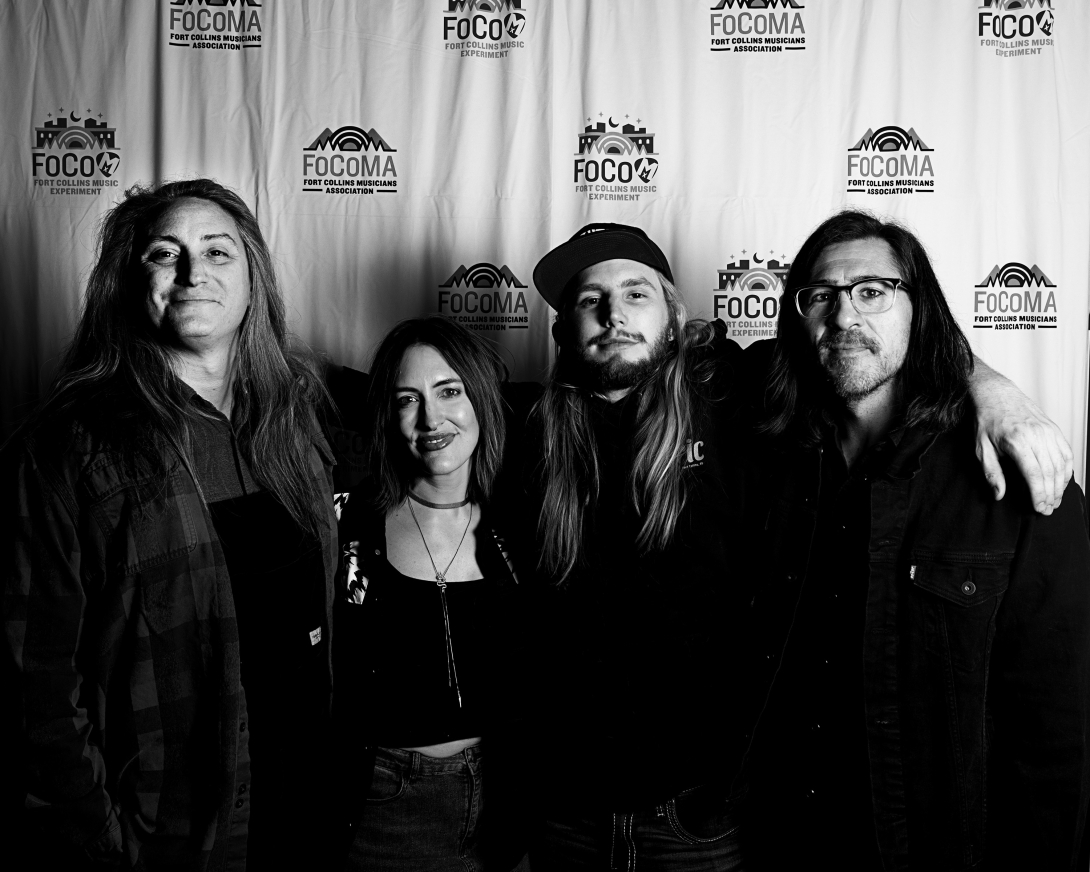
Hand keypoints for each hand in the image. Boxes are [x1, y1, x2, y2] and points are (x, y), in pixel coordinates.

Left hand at [972, 363, 1072, 513]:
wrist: (997, 395)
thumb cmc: (986, 421)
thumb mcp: (980, 448)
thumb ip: (991, 473)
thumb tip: (999, 495)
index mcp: (1016, 441)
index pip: (1034, 474)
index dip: (1038, 494)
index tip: (1038, 508)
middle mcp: (1036, 436)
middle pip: (1050, 472)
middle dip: (1050, 494)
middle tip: (1047, 510)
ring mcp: (1048, 431)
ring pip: (1061, 464)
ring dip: (1060, 486)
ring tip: (1054, 500)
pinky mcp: (1054, 429)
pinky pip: (1066, 453)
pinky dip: (1066, 470)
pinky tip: (1061, 483)